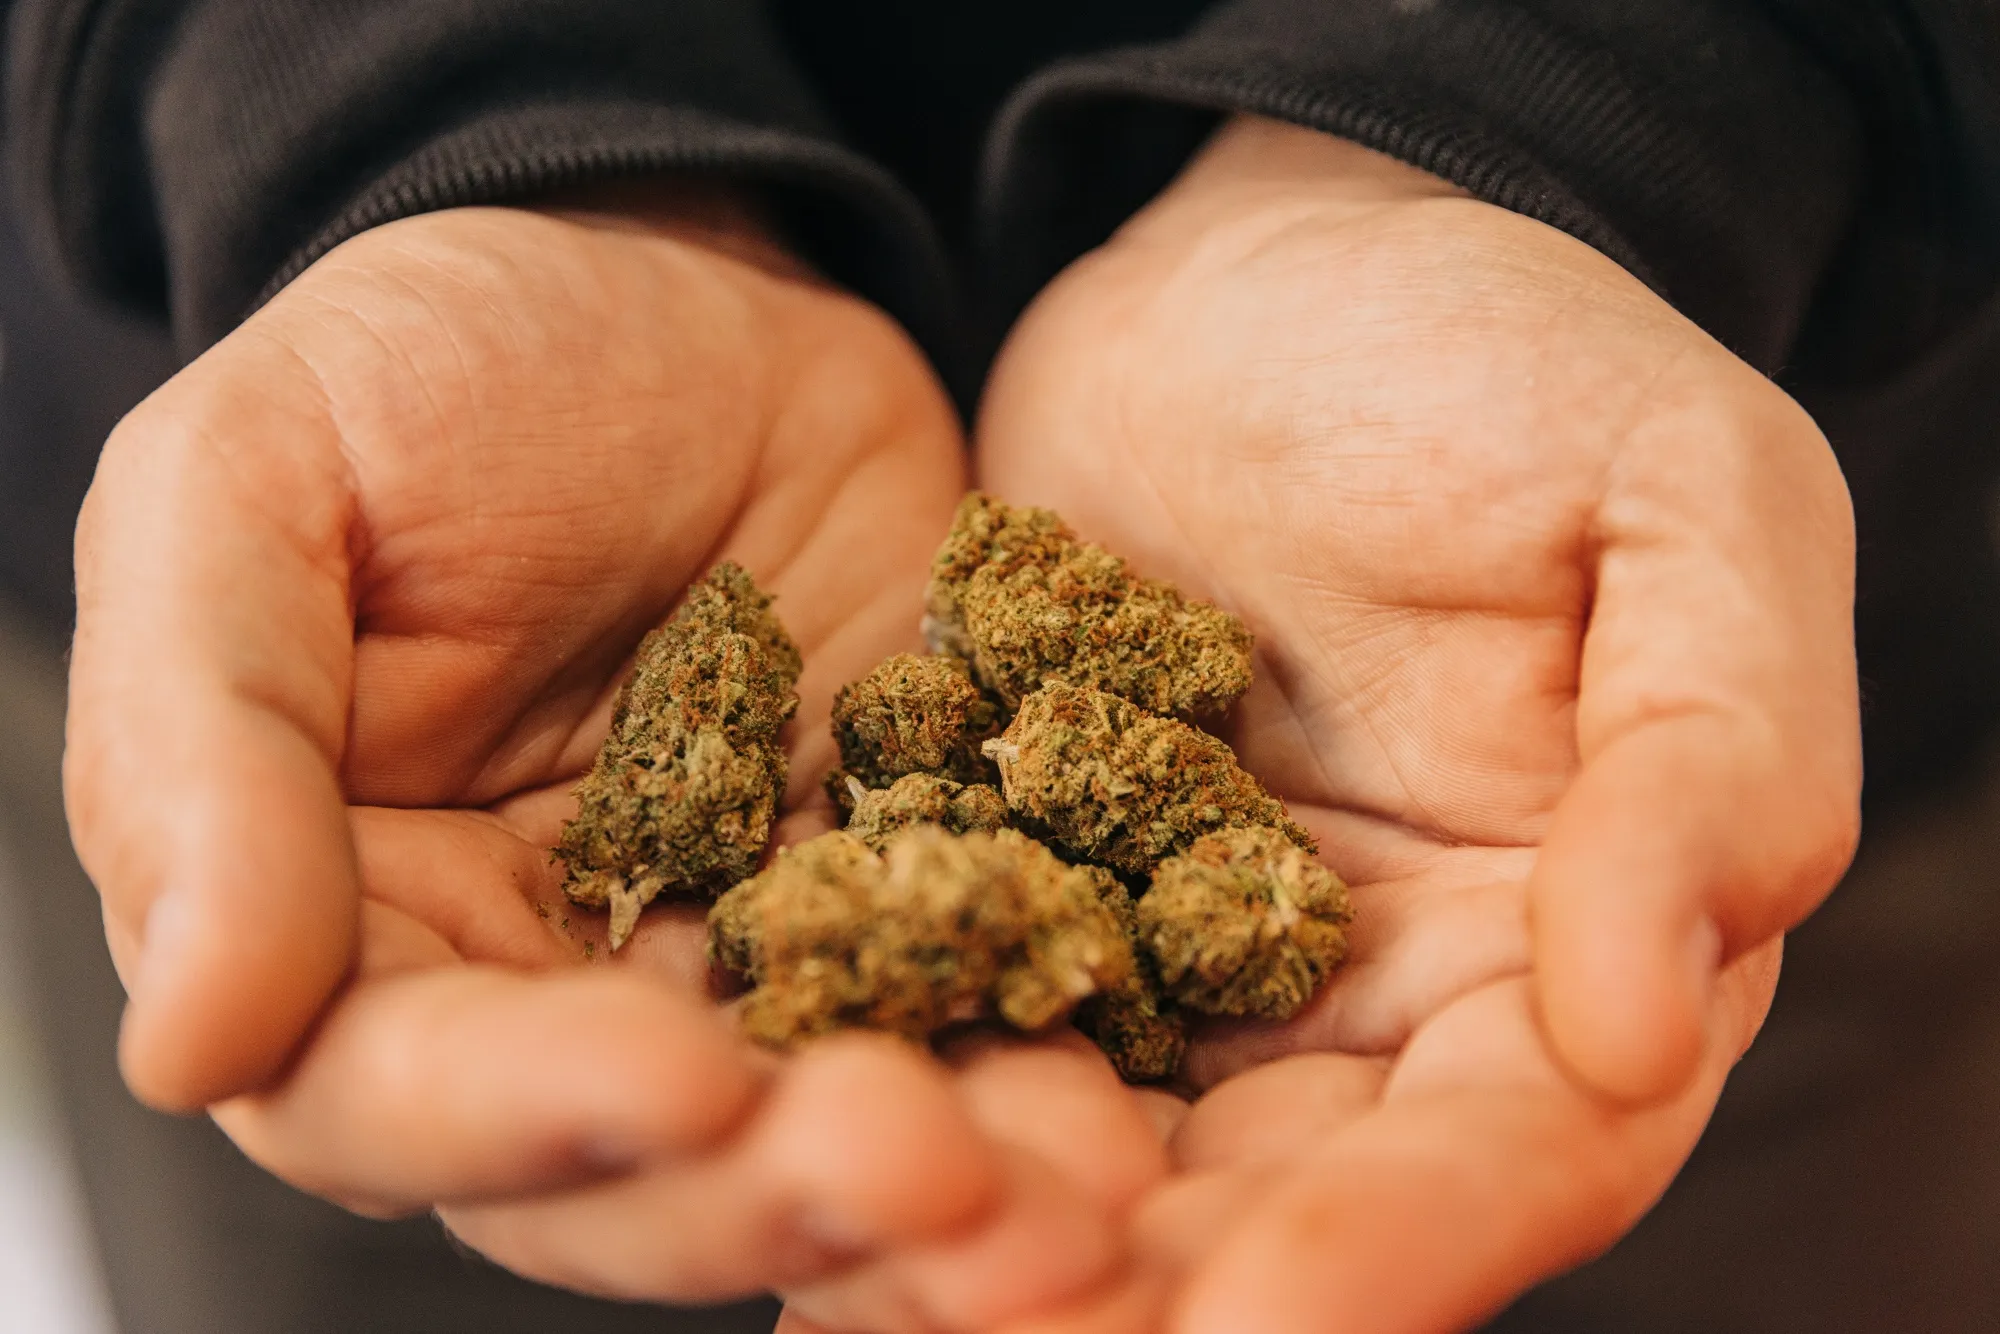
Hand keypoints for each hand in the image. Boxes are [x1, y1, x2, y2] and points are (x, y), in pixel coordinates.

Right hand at [64, 192, 1158, 1317]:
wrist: (677, 289)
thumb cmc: (431, 370)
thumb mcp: (250, 493)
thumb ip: (201, 755)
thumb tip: (192, 1039)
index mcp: (360, 925)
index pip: (406, 1097)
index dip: (534, 1119)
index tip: (680, 1079)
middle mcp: (549, 990)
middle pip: (638, 1181)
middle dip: (774, 1195)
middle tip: (927, 1177)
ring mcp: (741, 958)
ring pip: (817, 1139)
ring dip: (937, 1190)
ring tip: (1062, 1203)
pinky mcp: (901, 900)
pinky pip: (971, 1017)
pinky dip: (1041, 1081)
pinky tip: (1124, 1123)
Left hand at [973, 117, 1860, 1330]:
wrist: (1264, 279)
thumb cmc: (1507, 359)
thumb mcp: (1683, 500)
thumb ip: (1715, 750)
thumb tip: (1648, 1014)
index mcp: (1563, 937)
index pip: (1512, 1146)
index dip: (1400, 1246)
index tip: (1253, 1321)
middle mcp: (1377, 993)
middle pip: (1287, 1197)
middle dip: (1162, 1287)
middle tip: (1009, 1332)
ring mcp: (1189, 952)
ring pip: (1115, 1146)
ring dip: (1006, 1230)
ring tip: (878, 1290)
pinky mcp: (1035, 882)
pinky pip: (970, 1008)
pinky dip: (902, 1080)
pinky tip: (796, 1132)